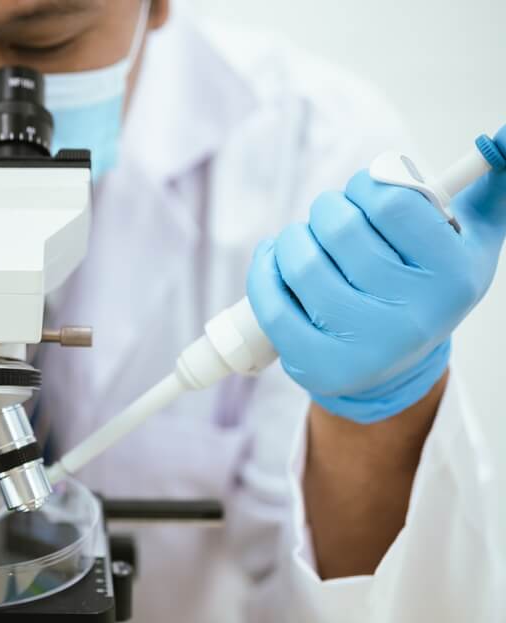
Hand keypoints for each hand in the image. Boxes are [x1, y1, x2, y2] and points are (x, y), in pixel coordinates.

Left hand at [247, 131, 505, 422]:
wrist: (395, 366)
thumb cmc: (426, 285)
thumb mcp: (470, 240)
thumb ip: (491, 186)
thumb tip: (505, 133)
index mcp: (452, 277)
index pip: (391, 201)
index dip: (368, 184)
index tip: (365, 191)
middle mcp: (412, 317)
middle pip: (340, 227)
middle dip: (327, 208)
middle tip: (331, 215)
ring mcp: (363, 346)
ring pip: (300, 261)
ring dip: (292, 237)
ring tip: (303, 240)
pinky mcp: (317, 365)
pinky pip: (270, 302)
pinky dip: (264, 270)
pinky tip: (276, 261)